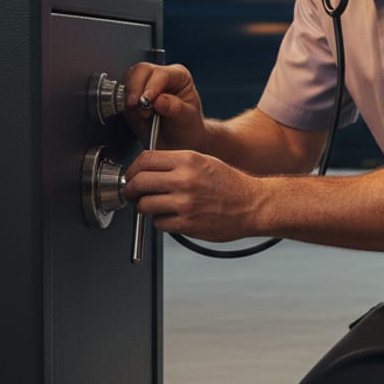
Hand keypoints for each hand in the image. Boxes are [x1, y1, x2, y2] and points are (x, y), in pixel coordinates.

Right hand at [122, 63, 207, 150]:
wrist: (179, 143)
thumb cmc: (187, 128)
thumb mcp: (187, 119)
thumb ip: (175, 108)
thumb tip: (159, 100)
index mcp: (178, 76)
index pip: (161, 73)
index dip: (152, 86)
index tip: (147, 101)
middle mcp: (160, 77)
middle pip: (141, 71)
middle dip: (136, 89)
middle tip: (139, 108)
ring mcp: (144, 86)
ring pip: (128, 79)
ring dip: (130, 97)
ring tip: (142, 115)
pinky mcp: (133, 97)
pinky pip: (122, 94)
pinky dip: (125, 105)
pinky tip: (136, 116)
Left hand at [123, 149, 263, 241]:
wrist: (253, 204)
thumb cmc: (229, 184)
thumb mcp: (203, 161)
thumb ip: (175, 164)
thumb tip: (145, 170)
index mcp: (188, 160)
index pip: (145, 160)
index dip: (132, 169)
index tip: (131, 176)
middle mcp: (185, 180)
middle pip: (139, 182)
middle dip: (130, 190)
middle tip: (132, 194)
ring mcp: (186, 203)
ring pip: (145, 205)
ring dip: (144, 208)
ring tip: (155, 207)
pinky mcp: (188, 224)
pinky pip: (159, 223)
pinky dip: (161, 222)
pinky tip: (172, 217)